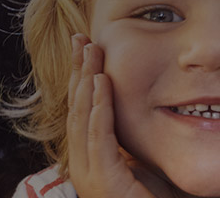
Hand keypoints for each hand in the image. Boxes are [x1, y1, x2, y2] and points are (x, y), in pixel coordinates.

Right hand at [64, 35, 156, 197]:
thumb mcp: (142, 166)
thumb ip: (134, 144)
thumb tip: (139, 113)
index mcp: (90, 159)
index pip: (82, 111)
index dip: (81, 78)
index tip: (85, 48)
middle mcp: (84, 165)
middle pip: (76, 108)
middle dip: (78, 71)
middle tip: (80, 38)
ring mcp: (90, 175)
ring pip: (83, 118)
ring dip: (86, 81)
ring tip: (89, 52)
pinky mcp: (104, 182)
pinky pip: (98, 138)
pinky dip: (99, 109)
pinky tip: (100, 85)